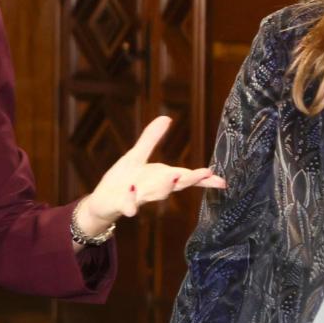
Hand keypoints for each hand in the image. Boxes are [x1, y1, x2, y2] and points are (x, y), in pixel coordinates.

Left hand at [77, 116, 226, 234]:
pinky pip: (127, 205)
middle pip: (175, 184)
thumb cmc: (123, 179)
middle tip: (206, 174)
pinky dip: (130, 203)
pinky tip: (131, 195)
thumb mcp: (137, 156)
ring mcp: (138, 197)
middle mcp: (153, 188)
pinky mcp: (121, 204)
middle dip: (189, 179)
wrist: (102, 202)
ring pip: (155, 194)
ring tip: (173, 177)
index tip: (221, 180)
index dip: (202, 178)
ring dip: (164, 187)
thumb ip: (151, 139)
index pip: (185, 176)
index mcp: (160, 177)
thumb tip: (166, 117)